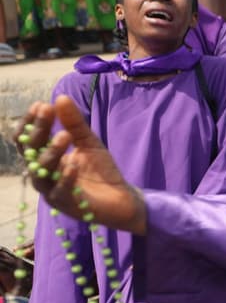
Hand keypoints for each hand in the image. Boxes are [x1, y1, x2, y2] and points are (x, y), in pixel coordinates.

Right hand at [17, 97, 147, 235]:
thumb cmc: (100, 170)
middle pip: (31, 151)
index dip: (30, 122)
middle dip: (38, 130)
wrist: (121, 196)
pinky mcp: (65, 204)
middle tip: (48, 111)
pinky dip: (65, 177)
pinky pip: (59, 191)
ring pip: (41, 171)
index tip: (40, 105)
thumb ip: (74, 123)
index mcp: (45, 156)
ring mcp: (51, 189)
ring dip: (51, 152)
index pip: (27, 138)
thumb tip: (60, 98)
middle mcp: (42, 172)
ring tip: (64, 136)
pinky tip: (72, 164)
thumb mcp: (89, 142)